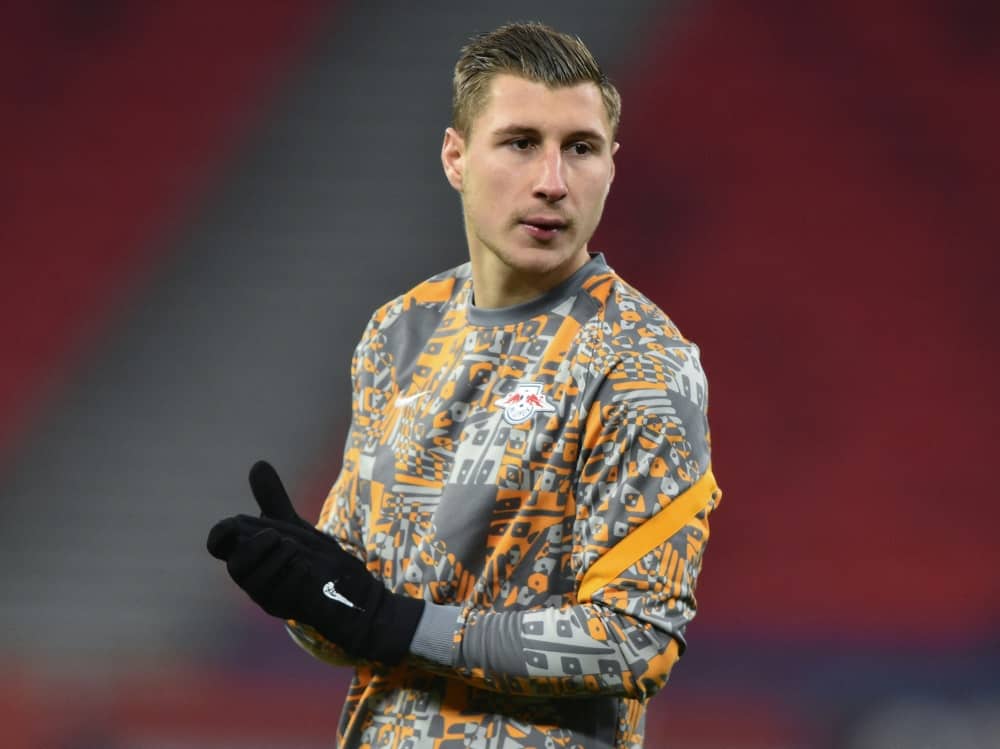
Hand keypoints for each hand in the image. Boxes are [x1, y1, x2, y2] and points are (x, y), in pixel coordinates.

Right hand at [207, 462, 423, 664]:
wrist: (350, 590)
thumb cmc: (315, 560)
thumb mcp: (294, 526)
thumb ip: (274, 500)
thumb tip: (258, 464)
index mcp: (251, 557)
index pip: (219, 548)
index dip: (219, 535)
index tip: (234, 524)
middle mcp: (256, 580)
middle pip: (235, 568)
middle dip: (252, 548)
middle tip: (277, 535)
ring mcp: (275, 598)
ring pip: (257, 584)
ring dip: (276, 560)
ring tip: (296, 548)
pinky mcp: (296, 610)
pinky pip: (286, 596)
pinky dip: (294, 576)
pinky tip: (309, 567)